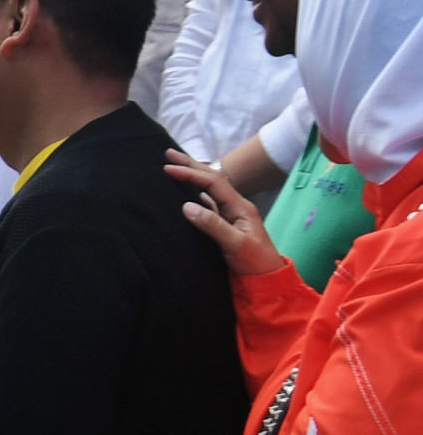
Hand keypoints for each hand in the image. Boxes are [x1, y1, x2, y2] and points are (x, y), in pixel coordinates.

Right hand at [165, 151, 290, 279]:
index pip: (213, 183)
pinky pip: (207, 205)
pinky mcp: (223, 227)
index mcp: (240, 207)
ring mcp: (230, 216)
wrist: (267, 280)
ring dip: (192, 177)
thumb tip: (186, 206)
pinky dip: (194, 195)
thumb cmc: (254, 262)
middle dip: (191, 165)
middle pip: (211, 180)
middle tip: (168, 153)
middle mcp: (235, 207)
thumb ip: (212, 224)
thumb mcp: (235, 244)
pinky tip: (185, 195)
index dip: (191, 173)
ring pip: (208, 191)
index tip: (168, 168)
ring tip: (175, 167)